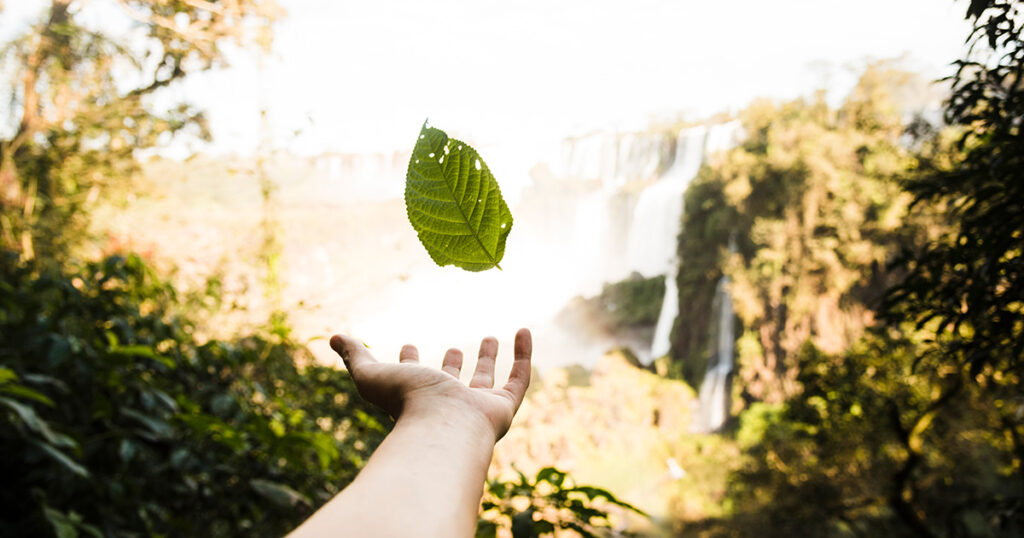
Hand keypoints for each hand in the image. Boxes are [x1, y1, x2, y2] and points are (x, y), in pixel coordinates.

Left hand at [329, 328, 531, 440]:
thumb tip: (334, 337)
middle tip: (455, 348)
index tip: (407, 344)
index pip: (411, 381)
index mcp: (415, 400)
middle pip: (451, 384)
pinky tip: (524, 331)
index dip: (408, 363)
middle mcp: (446, 406)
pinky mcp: (503, 408)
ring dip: (487, 360)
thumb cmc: (405, 403)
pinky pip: (519, 379)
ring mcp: (476, 408)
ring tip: (489, 336)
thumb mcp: (371, 374)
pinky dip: (523, 355)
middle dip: (453, 365)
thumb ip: (355, 356)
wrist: (442, 426)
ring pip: (484, 383)